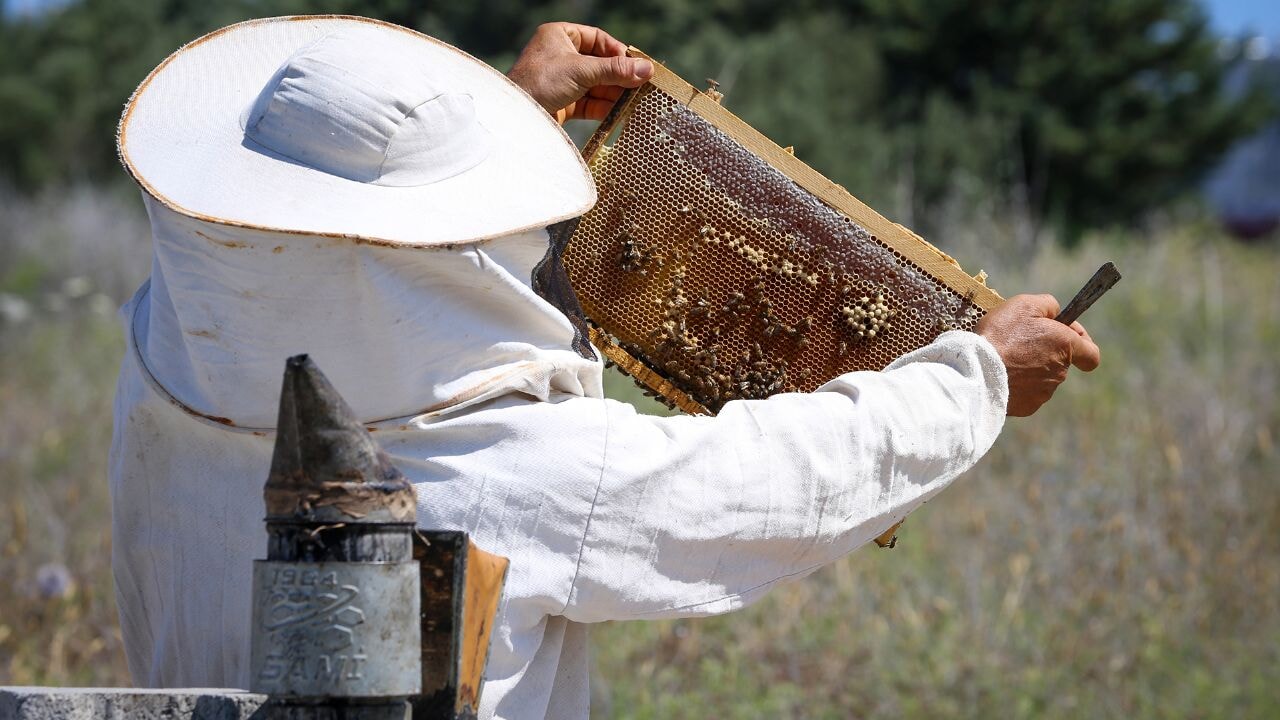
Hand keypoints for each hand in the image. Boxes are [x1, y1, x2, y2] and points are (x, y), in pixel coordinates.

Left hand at [508, 22, 653, 123]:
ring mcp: (561, 80)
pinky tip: (618, 113)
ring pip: (595, 85)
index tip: (637, 65)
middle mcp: (560, 55)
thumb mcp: (582, 71)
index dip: (618, 52)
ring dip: (614, 94)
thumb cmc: (541, 81)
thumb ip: (615, 70)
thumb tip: (647, 69)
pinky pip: (588, 102)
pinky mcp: (562, 103)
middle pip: (599, 64)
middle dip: (619, 77)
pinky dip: (603, 107)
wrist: (516, 116)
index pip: (598, 39)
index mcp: (559, 35)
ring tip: (634, 102)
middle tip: (640, 86)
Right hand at [976, 294, 1100, 416]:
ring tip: (1005, 359)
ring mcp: (1044, 392)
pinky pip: (1026, 393)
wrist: (976, 370)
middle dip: (1045, 351)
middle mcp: (1060, 372)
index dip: (1082, 342)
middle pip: (1060, 361)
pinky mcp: (1027, 406)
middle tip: (1019, 341)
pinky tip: (1000, 375)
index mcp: (1065, 346)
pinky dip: (1017, 384)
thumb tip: (1055, 313)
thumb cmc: (1001, 335)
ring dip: (1029, 368)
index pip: (1092, 354)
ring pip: (1042, 378)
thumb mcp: (1024, 304)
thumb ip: (1048, 305)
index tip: (1065, 334)